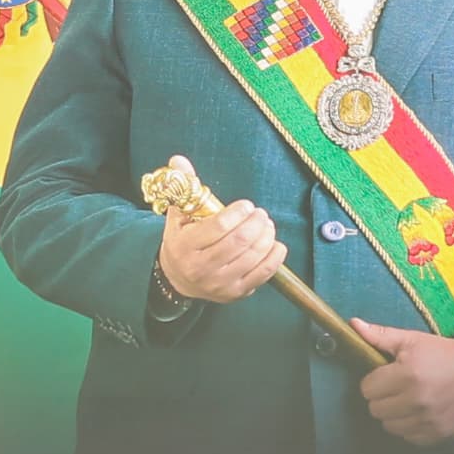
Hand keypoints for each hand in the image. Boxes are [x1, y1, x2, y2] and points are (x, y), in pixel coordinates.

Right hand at [154, 164, 284, 304]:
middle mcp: (201, 268)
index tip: (246, 205)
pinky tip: (276, 244)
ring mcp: (219, 283)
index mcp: (185, 247)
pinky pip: (263, 274)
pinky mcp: (235, 293)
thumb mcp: (178, 215)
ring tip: (266, 225)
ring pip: (253, 257)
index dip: (238, 213)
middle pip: (239, 242)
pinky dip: (274, 257)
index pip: (219, 228)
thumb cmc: (182, 242)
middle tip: (260, 213)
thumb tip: (178, 160)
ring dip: (266, 236)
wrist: (177, 279)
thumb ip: (183, 187)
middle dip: (256, 223)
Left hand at [353, 322, 453, 442]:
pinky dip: (410, 427)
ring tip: (408, 401)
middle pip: (375, 410)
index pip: (367, 389)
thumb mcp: (413, 339)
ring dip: (394, 415)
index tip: (386, 376)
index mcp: (407, 373)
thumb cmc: (444, 353)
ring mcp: (427, 420)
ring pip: (389, 426)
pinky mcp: (437, 435)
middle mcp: (416, 399)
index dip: (374, 381)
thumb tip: (353, 324)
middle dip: (382, 398)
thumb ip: (381, 335)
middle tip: (397, 389)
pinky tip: (420, 413)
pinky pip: (408, 438)